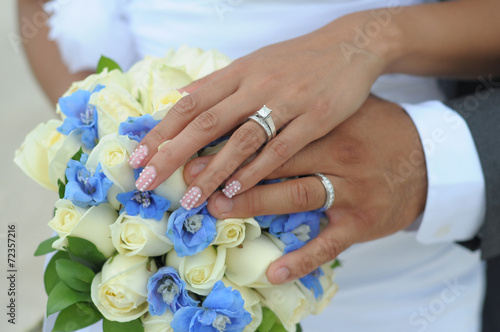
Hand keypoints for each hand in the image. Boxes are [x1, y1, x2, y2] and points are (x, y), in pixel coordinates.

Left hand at [129, 12, 393, 208]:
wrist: (350, 46)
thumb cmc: (298, 59)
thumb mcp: (254, 62)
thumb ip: (217, 82)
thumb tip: (180, 96)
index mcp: (239, 73)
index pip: (191, 103)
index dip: (162, 129)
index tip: (139, 155)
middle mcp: (257, 86)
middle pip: (207, 122)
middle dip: (173, 152)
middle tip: (148, 180)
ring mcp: (287, 102)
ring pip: (242, 139)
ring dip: (213, 170)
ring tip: (190, 197)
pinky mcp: (315, 118)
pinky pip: (281, 148)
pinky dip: (257, 170)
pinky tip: (237, 189)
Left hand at [183, 95, 427, 283]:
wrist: (426, 157)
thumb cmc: (374, 131)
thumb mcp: (339, 110)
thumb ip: (299, 108)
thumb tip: (248, 107)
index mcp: (326, 124)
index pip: (271, 131)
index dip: (231, 141)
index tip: (196, 148)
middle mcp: (338, 153)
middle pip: (275, 162)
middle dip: (230, 173)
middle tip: (194, 181)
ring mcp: (350, 188)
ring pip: (295, 195)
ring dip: (254, 204)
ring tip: (218, 212)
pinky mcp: (362, 221)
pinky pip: (329, 243)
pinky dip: (302, 259)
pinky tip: (275, 272)